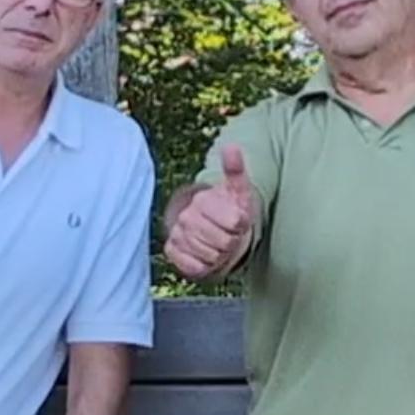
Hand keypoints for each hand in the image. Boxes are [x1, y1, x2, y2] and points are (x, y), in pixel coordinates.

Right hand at [164, 145, 255, 277]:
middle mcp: (185, 216)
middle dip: (232, 242)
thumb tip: (231, 146)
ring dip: (220, 255)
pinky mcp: (172, 252)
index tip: (238, 221)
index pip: (235, 222)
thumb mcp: (238, 190)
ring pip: (211, 257)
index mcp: (202, 200)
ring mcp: (177, 234)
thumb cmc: (228, 210)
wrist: (208, 230)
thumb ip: (235, 170)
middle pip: (224, 242)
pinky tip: (205, 256)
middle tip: (228, 235)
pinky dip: (204, 266)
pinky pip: (194, 268)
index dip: (242, 225)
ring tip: (217, 245)